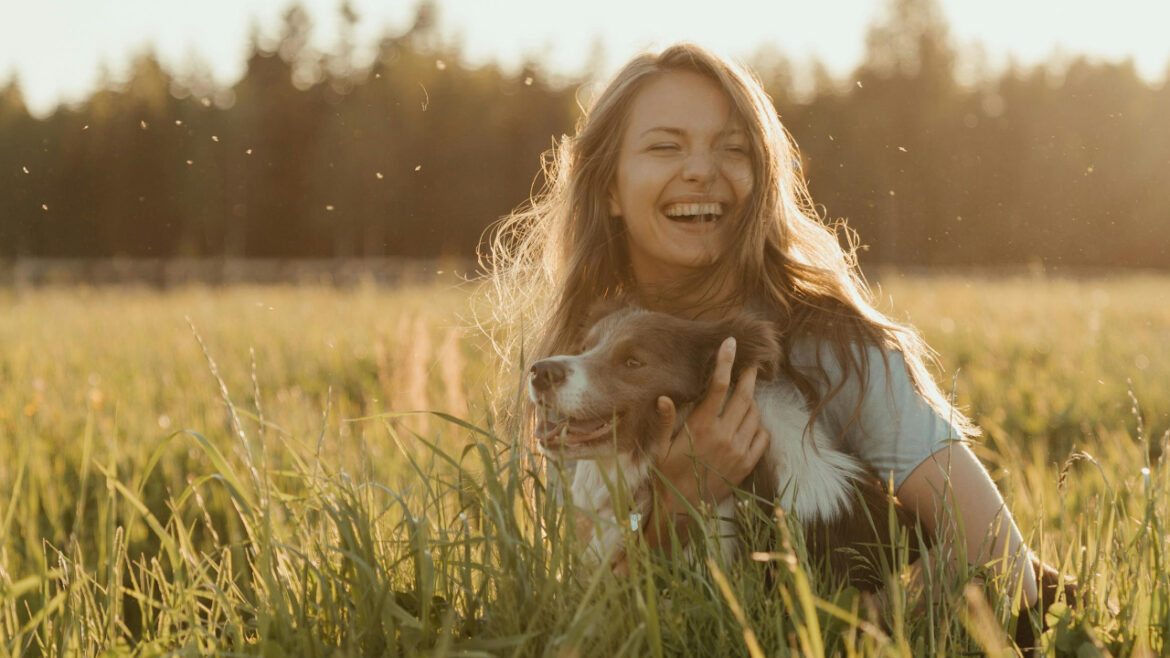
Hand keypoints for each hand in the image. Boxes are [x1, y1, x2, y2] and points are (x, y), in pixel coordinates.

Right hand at [652, 336, 770, 512]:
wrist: (681, 510)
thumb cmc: (666, 475)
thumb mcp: (659, 448)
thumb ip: (665, 421)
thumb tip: (663, 397)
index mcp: (700, 427)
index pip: (718, 386)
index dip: (726, 362)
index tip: (731, 344)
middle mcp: (723, 436)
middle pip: (743, 396)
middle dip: (748, 376)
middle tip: (751, 365)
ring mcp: (738, 451)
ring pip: (754, 415)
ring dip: (751, 402)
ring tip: (744, 397)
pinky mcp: (746, 465)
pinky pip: (762, 438)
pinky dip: (758, 426)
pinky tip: (749, 424)